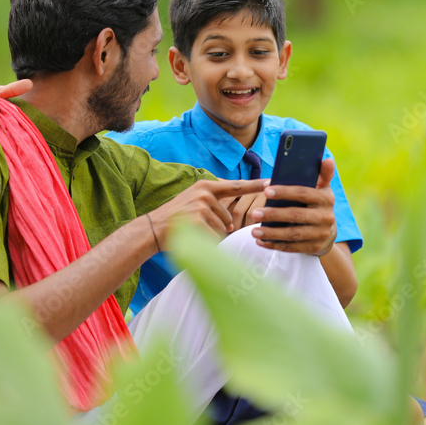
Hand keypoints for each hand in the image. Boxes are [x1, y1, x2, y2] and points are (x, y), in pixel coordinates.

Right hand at [147, 178, 269, 247]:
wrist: (152, 229)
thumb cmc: (177, 219)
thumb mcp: (194, 202)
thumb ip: (214, 206)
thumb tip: (232, 225)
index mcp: (206, 186)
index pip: (236, 186)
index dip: (256, 186)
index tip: (272, 182)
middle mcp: (205, 193)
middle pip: (228, 217)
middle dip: (219, 227)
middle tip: (196, 226)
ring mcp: (201, 206)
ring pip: (222, 228)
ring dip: (212, 234)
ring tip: (192, 230)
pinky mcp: (198, 221)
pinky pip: (214, 237)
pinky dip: (207, 242)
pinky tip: (193, 237)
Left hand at [249, 158, 336, 255]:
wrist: (328, 231)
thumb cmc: (317, 203)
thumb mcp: (321, 188)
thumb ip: (322, 174)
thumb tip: (326, 159)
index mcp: (326, 198)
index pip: (303, 193)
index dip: (285, 192)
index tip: (266, 190)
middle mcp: (326, 217)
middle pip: (296, 215)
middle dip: (273, 214)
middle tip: (254, 213)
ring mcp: (321, 234)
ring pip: (293, 234)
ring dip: (271, 233)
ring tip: (253, 231)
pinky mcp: (315, 248)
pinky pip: (292, 247)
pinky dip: (275, 245)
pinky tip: (261, 241)